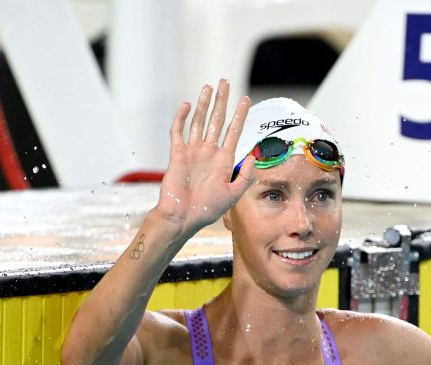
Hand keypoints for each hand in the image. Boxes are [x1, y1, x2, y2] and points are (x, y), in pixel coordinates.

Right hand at [155, 79, 257, 233]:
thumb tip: (253, 157)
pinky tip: (186, 105)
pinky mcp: (177, 154)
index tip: (246, 100)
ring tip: (208, 87)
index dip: (240, 115)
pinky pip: (178, 132)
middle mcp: (209, 153)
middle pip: (216, 120)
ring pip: (198, 121)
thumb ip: (245, 176)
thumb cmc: (208, 210)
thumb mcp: (233, 194)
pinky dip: (181, 118)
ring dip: (203, 104)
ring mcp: (193, 152)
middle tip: (225, 82)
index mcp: (223, 161)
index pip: (234, 132)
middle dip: (222, 101)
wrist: (183, 217)